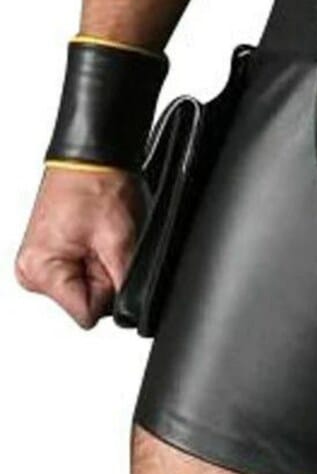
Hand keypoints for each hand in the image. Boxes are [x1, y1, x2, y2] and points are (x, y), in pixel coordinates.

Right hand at [15, 166, 141, 328]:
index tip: (110, 264)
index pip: (86, 313)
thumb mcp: (119, 243)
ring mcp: (38, 265)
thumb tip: (127, 310)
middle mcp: (31, 273)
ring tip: (97, 239)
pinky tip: (92, 239)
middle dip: (105, 279)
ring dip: (100, 269)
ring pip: (86, 289)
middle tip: (104, 246)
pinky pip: (81, 274)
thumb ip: (122, 284)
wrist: (91, 160)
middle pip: (85, 302)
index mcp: (40, 272)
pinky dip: (93, 260)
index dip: (111, 292)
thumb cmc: (97, 188)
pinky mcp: (49, 257)